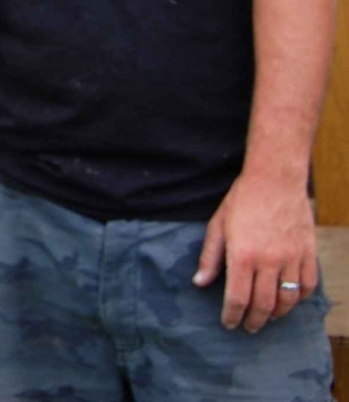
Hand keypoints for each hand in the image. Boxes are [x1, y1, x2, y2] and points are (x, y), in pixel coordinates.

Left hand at [193, 171, 316, 332]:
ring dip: (277, 314)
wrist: (275, 180)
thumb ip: (210, 257)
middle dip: (254, 321)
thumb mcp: (217, 226)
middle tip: (248, 327)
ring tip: (267, 317)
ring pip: (288, 299)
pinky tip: (289, 299)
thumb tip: (199, 282)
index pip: (237, 298)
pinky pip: (307, 285)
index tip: (229, 324)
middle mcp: (269, 261)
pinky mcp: (308, 253)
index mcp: (242, 255)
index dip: (232, 315)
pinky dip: (299, 298)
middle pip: (263, 305)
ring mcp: (292, 258)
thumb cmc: (241, 201)